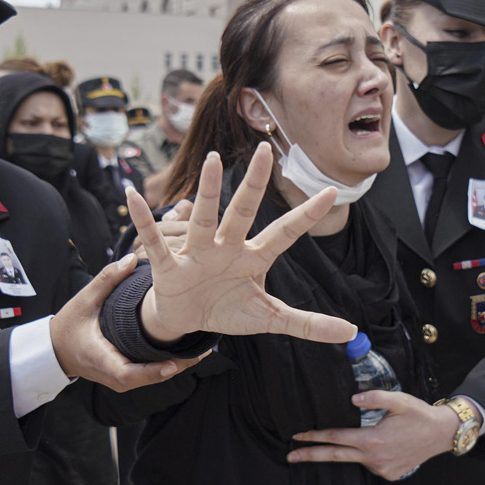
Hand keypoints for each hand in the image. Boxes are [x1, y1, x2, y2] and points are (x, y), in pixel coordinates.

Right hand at [51, 253, 209, 390]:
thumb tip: (133, 258)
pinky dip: (167, 366)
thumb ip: (108, 279)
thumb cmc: (69, 326)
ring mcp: (119, 380)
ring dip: (176, 366)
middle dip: (176, 366)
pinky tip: (186, 353)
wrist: (56, 350)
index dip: (151, 371)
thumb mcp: (84, 300)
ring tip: (201, 350)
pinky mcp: (125, 378)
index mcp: (100, 358)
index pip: (127, 374)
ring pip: (152, 379)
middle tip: (202, 351)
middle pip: (149, 378)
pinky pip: (149, 375)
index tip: (171, 363)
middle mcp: (112, 375)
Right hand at [131, 143, 356, 344]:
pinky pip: (153, 242)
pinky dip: (143, 221)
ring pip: (204, 219)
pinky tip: (132, 197)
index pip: (284, 233)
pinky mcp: (169, 266)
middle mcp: (226, 247)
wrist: (187, 319)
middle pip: (243, 213)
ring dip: (207, 192)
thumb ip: (306, 323)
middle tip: (265, 151)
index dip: (306, 216)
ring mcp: (197, 253)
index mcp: (252, 258)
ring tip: (211, 161)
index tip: (331, 191)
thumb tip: (351, 333)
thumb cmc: (228, 309)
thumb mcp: (268, 318)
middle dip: (253, 185)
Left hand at [288, 391, 458, 479]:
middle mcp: (374, 458)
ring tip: (369, 436)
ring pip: (355, 459)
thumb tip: (351, 399)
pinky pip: (370, 464)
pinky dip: (368, 455)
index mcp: (372, 440)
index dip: (314, 436)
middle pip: (334, 456)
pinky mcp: (389, 474)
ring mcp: (381, 468)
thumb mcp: (399, 400)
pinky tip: (382, 445)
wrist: (443, 434)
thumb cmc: (420, 414)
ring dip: (351, 450)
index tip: (296, 436)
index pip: (335, 438)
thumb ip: (374, 397)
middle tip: (290, 456)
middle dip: (310, 456)